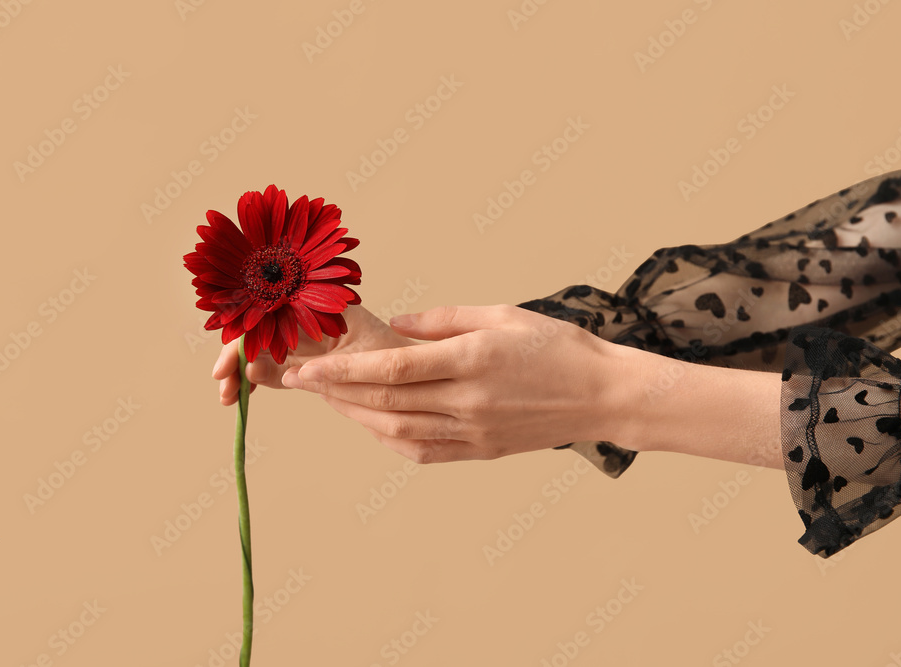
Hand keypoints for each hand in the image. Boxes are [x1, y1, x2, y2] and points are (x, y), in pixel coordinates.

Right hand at [212, 304, 416, 405]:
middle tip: (224, 390)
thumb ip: (309, 367)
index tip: (226, 366)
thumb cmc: (400, 360)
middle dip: (236, 357)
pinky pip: (275, 366)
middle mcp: (309, 315)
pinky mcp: (309, 360)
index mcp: (323, 303)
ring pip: (262, 349)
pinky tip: (244, 395)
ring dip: (242, 371)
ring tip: (230, 399)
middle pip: (260, 329)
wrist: (422, 379)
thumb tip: (259, 369)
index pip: (270, 312)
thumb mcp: (359, 361)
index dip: (242, 337)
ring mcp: (308, 337)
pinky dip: (258, 380)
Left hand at [289, 304, 621, 463]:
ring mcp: (474, 432)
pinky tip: (371, 424)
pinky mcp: (481, 451)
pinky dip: (389, 439)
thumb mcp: (502, 314)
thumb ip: (444, 320)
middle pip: (385, 402)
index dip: (343, 369)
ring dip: (355, 416)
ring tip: (328, 397)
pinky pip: (423, 451)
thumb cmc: (556, 346)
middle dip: (334, 391)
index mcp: (473, 360)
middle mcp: (469, 401)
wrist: (602, 396)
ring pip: (398, 430)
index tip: (306, 367)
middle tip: (298, 381)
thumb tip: (397, 325)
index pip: (393, 369)